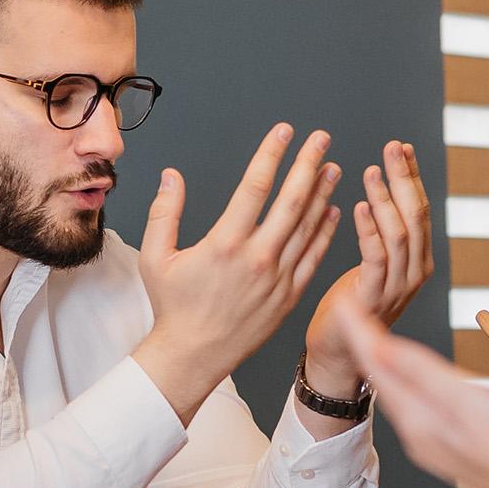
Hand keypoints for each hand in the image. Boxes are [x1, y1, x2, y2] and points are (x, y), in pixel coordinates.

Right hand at [132, 125, 343, 418]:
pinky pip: (313, 257)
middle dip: (308, 164)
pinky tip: (333, 211)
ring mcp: (278, 278)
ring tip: (333, 168)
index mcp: (224, 244)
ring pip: (308, 227)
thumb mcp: (155, 258)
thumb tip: (171, 175)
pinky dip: (325, 232)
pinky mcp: (289, 296)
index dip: (271, 154)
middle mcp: (257, 258)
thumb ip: (164, 213)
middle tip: (321, 139)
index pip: (254, 186)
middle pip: (291, 200)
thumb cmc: (173, 307)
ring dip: (323, 194)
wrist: (194, 356)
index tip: (284, 131)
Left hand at [301, 140, 435, 396]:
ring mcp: (398, 288)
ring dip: (385, 199)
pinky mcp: (373, 299)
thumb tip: (384, 187)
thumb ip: (384, 232)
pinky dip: (369, 230)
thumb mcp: (375, 263)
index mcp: (419, 260)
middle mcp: (415, 272)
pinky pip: (376, 258)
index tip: (402, 147)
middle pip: (417, 216)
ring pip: (399, 234)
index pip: (421, 209)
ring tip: (371, 172)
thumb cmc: (351, 304)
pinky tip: (357, 207)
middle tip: (391, 148)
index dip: (413, 177)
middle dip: (404, 178)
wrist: (338, 353)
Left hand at [335, 306, 488, 487]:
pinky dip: (415, 380)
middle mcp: (422, 432)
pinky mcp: (462, 447)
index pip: (377, 364)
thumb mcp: (467, 402)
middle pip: (383, 378)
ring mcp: (441, 442)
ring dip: (389, 361)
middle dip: (368, 343)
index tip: (342, 300)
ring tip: (379, 337)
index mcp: (419, 418)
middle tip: (354, 310)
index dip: (358, 330)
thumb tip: (377, 345)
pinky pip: (424, 405)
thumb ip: (421, 373)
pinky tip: (425, 379)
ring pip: (402, 393)